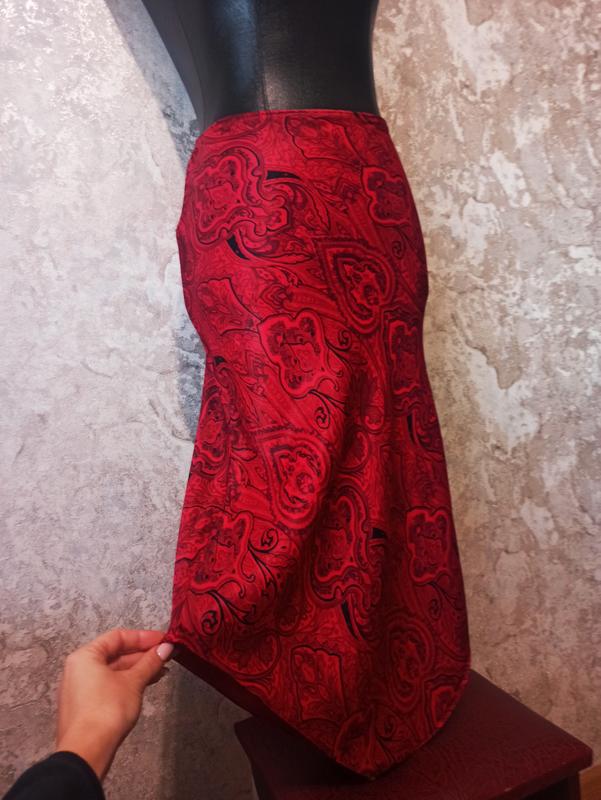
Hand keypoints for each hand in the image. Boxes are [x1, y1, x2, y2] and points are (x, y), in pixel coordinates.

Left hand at [55, 628, 174, 781]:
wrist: (87, 751)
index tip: (164, 640)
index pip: (118, 637)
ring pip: (114, 671)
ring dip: (138, 670)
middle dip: (142, 655)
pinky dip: (128, 683)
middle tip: (166, 655)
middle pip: (115, 654)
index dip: (143, 637)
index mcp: (85, 656)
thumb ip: (150, 662)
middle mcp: (79, 669)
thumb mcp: (133, 682)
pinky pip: (110, 685)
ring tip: (162, 670)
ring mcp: (81, 688)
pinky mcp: (86, 706)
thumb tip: (167, 648)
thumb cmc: (107, 709)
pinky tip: (147, 684)